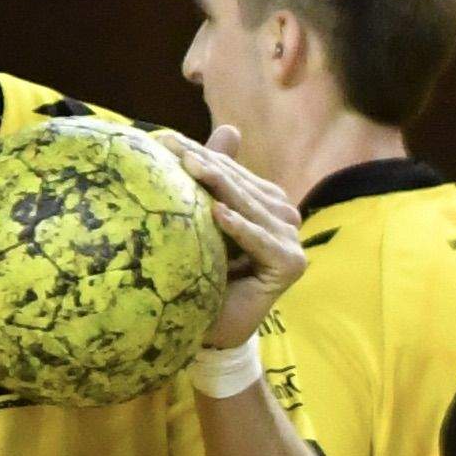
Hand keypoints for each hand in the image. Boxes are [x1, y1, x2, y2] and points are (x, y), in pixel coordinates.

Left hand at [169, 127, 304, 348]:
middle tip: (170, 147)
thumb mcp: (202, 220)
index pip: (233, 173)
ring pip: (253, 208)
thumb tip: (230, 128)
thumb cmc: (203, 274)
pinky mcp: (291, 266)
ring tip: (192, 168)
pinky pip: (262, 243)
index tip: (164, 138)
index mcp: (267, 205)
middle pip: (242, 187)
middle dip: (207, 165)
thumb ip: (214, 178)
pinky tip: (217, 214)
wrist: (211, 327)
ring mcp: (292, 243)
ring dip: (222, 188)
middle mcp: (285, 220)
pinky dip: (241, 229)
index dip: (202, 154)